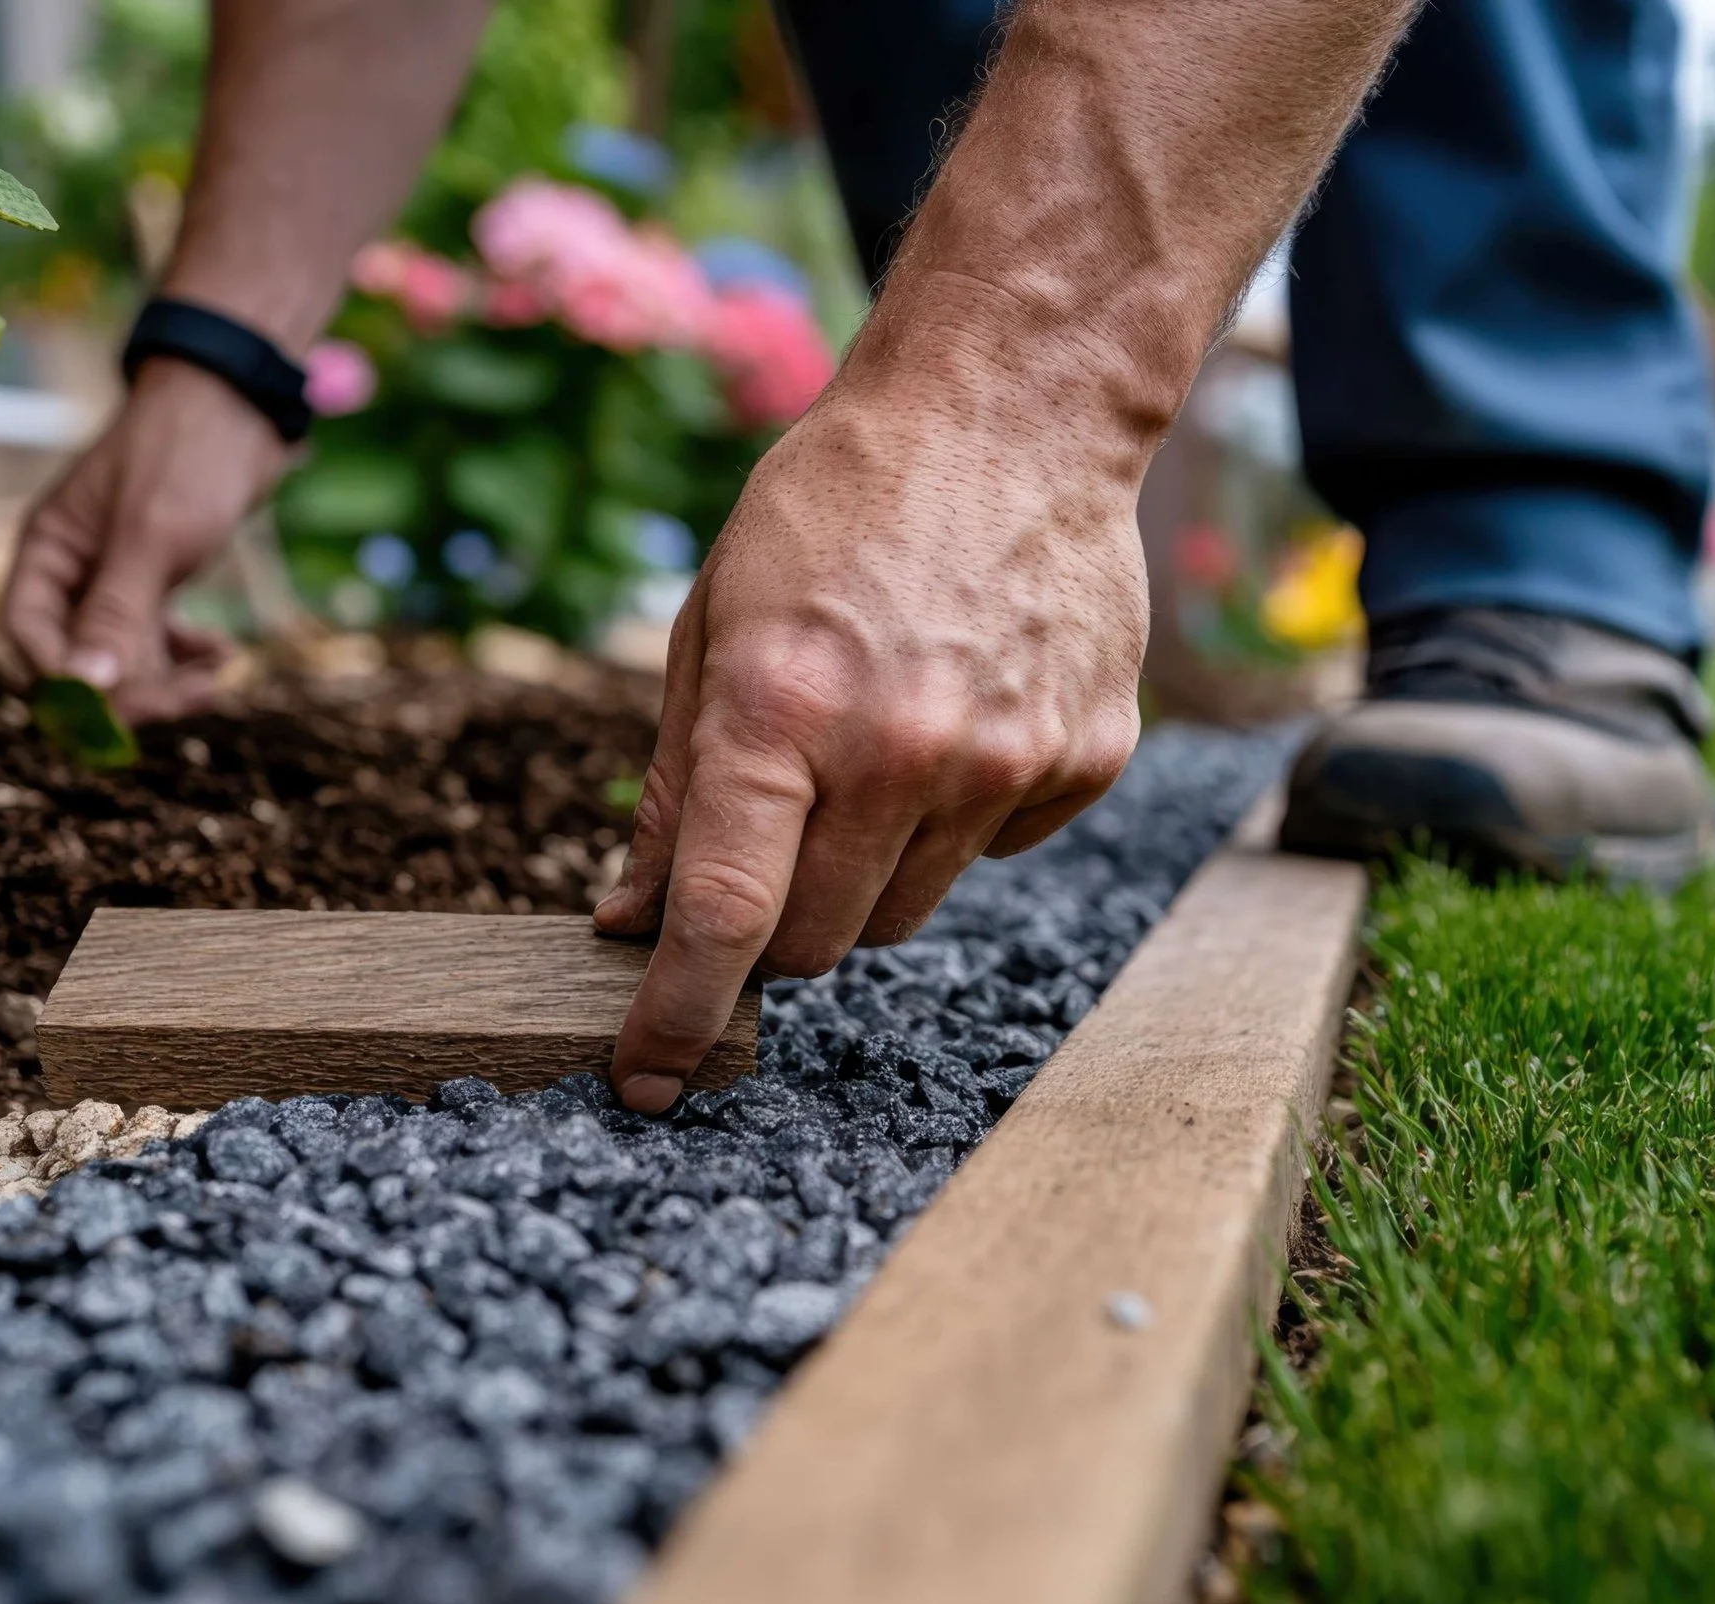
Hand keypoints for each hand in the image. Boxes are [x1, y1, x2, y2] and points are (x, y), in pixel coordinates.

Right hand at [0, 358, 288, 720]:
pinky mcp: (156, 581)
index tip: (115, 705)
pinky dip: (189, 656)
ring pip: (125, 657)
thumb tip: (86, 687)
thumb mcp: (151, 535)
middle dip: (133, 686)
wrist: (241, 405)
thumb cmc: (186, 455)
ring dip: (170, 678)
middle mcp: (73, 570)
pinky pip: (159, 641)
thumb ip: (116, 609)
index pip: (25, 633)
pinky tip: (223, 654)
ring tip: (219, 673)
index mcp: (49, 549)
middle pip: (80, 657)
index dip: (62, 678)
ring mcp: (115, 578)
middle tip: (193, 695)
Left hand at [593, 379, 1148, 1111]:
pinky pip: (993, 855)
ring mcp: (1006, 762)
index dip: (674, 1019)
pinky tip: (956, 714)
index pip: (722, 920)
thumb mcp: (712, 626)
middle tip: (769, 845)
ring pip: (904, 914)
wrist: (1012, 413)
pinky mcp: (1082, 760)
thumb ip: (673, 788)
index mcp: (782, 709)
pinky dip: (955, 820)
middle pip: (816, 945)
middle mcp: (901, 751)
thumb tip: (632, 923)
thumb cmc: (837, 507)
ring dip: (863, 874)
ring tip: (870, 746)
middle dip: (771, 931)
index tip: (643, 1079)